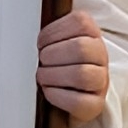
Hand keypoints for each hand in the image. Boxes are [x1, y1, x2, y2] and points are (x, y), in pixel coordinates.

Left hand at [36, 10, 109, 125]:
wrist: (68, 91)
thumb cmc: (57, 61)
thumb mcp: (55, 40)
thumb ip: (48, 33)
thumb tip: (26, 34)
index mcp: (91, 34)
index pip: (80, 23)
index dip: (54, 32)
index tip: (40, 42)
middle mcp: (100, 56)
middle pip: (82, 49)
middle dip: (53, 54)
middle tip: (41, 60)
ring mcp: (101, 80)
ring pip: (82, 75)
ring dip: (54, 75)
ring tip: (42, 76)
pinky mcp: (95, 104)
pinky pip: (79, 101)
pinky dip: (57, 96)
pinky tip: (48, 91)